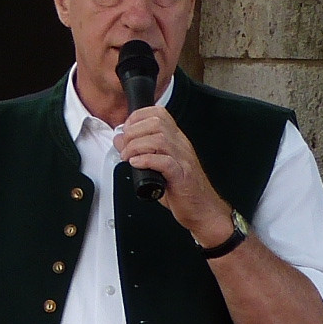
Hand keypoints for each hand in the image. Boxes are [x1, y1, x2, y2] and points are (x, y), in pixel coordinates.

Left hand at [112, 107, 230, 240]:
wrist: (203, 209)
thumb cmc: (182, 189)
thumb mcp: (157, 165)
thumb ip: (139, 150)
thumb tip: (120, 139)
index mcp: (176, 140)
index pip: (159, 114)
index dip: (138, 117)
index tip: (126, 129)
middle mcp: (181, 146)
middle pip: (157, 123)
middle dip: (134, 132)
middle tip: (125, 147)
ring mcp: (183, 159)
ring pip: (159, 139)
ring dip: (137, 146)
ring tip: (128, 157)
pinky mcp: (182, 176)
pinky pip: (165, 161)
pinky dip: (146, 160)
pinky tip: (137, 164)